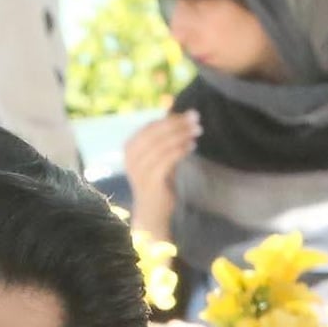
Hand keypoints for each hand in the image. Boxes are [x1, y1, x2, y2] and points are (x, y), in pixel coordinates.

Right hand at [123, 111, 198, 242]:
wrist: (152, 211)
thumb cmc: (158, 180)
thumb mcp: (160, 155)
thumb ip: (166, 138)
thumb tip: (183, 115)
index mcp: (130, 147)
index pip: (151, 126)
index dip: (171, 118)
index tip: (190, 115)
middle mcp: (130, 157)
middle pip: (156, 133)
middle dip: (178, 124)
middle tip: (196, 119)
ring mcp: (138, 169)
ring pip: (162, 144)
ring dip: (182, 135)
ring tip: (197, 131)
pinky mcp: (149, 180)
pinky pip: (167, 159)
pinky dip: (180, 150)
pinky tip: (192, 146)